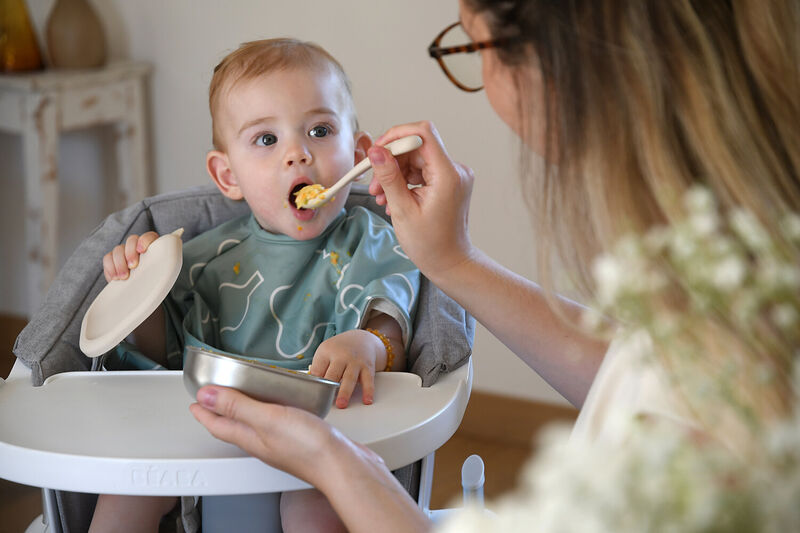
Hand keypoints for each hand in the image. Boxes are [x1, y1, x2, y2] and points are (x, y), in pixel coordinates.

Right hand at [102, 231, 159, 280]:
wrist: (141, 291)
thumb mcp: (158, 276)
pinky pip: (107, 258)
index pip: (148, 237)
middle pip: (131, 240)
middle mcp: (137, 246)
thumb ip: (158, 270)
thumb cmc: (152, 282)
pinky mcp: (112, 260)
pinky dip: (110, 268)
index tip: (141, 251)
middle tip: (132, 266)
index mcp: (152, 247)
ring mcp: (123, 252)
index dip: (144, 241)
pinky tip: (115, 277)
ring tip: (123, 277)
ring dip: (120, 263)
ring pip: (118, 249)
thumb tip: (160, 273)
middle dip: (130, 253)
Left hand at [189, 385, 382, 488]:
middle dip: (220, 411)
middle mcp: (264, 442)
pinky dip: (271, 410)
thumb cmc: (309, 447)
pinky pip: (277, 421)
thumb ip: (237, 406)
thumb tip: (207, 396)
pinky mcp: (301, 438)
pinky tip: (282, 404)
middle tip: (212, 398)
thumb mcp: (267, 419)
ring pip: (256, 424)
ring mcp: (282, 441)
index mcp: (251, 438)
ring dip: (244, 410)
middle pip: (234, 425)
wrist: (343, 466)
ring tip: (242, 397)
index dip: (204, 411)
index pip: (219, 424)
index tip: (195, 399)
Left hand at [308, 329, 384, 407]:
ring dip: (345, 392)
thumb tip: (310, 388)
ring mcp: (355, 361)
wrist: (361, 339)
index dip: (315, 383)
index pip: (318, 370)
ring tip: (341, 404)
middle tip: (324, 401)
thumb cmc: (339, 350)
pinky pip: (368, 380)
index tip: (312, 395)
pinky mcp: (367, 366)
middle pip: (333, 374)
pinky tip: (367, 400)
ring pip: (349, 378)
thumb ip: (318, 368)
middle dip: (329, 387)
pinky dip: (368, 391)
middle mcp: (341, 355)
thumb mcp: (325, 352)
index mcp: (327, 352)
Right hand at [367, 121, 475, 279]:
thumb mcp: (402, 210)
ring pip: (417, 159)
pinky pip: (422, 170)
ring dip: (395, 173)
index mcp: (448, 175)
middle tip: (374, 185)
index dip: (396, 136)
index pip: (422, 133)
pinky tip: (393, 198)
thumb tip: (375, 151)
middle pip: (416, 147)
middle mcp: (455, 170)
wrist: (450, 262)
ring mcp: (453, 175)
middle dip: (391, 161)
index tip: (378, 151)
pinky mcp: (448, 182)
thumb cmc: (430, 244)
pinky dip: (405, 180)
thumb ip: (389, 177)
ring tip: (381, 197)